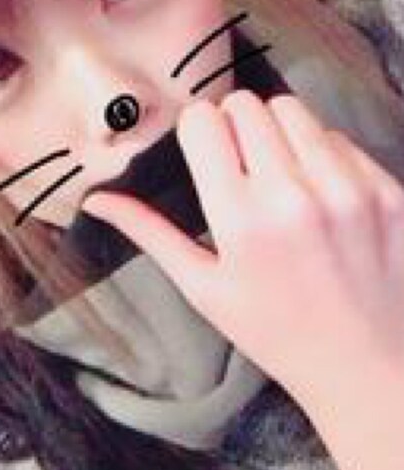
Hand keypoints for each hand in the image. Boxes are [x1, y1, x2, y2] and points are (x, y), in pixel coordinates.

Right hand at [82, 89, 403, 469]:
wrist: (367, 365)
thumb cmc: (272, 330)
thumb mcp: (202, 286)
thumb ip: (149, 232)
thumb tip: (94, 199)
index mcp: (240, 218)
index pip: (205, 122)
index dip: (196, 131)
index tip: (202, 152)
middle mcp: (294, 193)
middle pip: (247, 104)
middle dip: (233, 125)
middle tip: (237, 165)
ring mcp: (347, 187)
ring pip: (293, 110)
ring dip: (275, 131)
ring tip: (277, 175)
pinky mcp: (387, 188)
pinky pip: (338, 137)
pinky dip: (319, 152)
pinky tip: (317, 192)